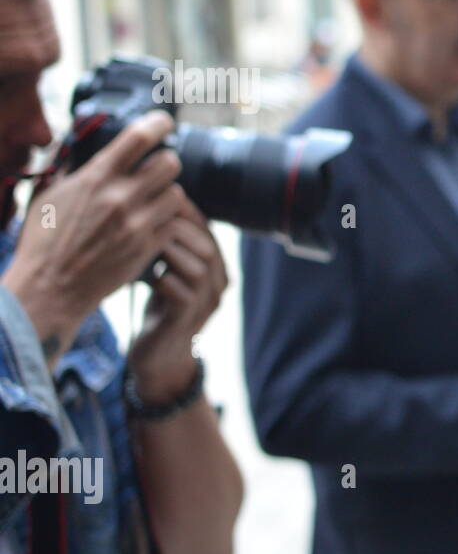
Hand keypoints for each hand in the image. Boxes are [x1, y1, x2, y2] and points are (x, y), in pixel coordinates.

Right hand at [1, 111, 184, 365]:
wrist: (50, 289)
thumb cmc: (43, 242)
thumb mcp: (47, 195)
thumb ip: (68, 167)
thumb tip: (77, 144)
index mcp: (95, 178)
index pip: (138, 137)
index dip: (158, 123)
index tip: (165, 122)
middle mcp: (120, 197)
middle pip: (170, 163)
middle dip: (165, 163)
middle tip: (157, 170)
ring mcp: (137, 223)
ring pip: (178, 194)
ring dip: (168, 195)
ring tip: (153, 202)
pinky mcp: (148, 247)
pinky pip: (175, 224)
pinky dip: (168, 223)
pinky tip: (154, 226)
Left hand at [127, 196, 227, 403]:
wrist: (159, 357)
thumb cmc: (161, 308)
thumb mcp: (171, 272)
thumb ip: (173, 246)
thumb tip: (156, 204)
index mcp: (218, 270)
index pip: (207, 231)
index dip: (185, 212)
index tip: (157, 196)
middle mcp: (219, 286)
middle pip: (206, 246)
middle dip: (176, 227)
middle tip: (146, 214)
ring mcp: (206, 305)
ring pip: (196, 267)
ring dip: (168, 251)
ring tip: (141, 240)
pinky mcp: (186, 321)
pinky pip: (179, 291)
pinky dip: (161, 278)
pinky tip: (142, 272)